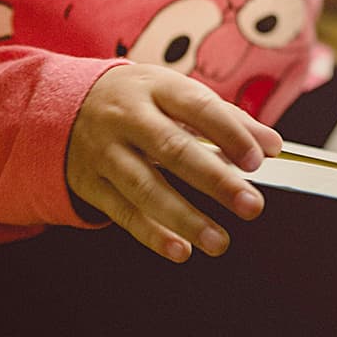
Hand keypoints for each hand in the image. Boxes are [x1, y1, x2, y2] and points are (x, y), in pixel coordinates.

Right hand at [67, 63, 282, 261]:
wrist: (64, 104)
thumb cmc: (138, 100)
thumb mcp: (174, 93)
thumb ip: (226, 117)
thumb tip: (272, 145)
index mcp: (155, 86)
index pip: (196, 106)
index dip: (228, 133)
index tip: (257, 159)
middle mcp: (126, 116)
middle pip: (172, 149)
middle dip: (214, 179)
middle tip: (251, 205)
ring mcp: (104, 150)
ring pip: (145, 186)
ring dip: (185, 217)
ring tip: (219, 240)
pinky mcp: (89, 181)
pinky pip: (122, 211)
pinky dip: (152, 234)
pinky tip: (180, 249)